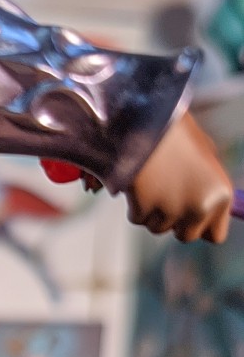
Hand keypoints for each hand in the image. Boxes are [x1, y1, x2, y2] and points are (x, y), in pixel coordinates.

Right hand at [126, 112, 232, 243]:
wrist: (145, 120)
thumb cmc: (175, 135)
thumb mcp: (204, 159)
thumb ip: (209, 188)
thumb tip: (207, 213)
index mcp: (221, 194)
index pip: (216, 235)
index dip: (201, 225)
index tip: (190, 215)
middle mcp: (201, 206)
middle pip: (187, 236)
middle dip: (175, 222)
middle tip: (167, 195)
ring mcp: (172, 210)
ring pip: (158, 228)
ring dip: (152, 211)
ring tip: (153, 182)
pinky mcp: (145, 209)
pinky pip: (137, 218)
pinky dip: (135, 205)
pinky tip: (139, 183)